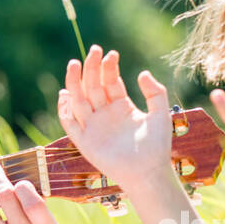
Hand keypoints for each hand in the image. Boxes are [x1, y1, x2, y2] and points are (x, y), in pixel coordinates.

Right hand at [57, 44, 172, 187]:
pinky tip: (65, 95)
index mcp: (121, 106)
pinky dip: (64, 110)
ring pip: (78, 99)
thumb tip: (142, 73)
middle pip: (92, 86)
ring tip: (73, 64)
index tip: (111, 54)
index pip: (110, 81)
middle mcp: (104, 114)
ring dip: (74, 82)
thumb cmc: (157, 146)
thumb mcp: (160, 114)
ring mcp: (93, 126)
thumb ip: (155, 93)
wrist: (148, 173)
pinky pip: (70, 123)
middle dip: (92, 68)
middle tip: (94, 50)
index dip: (109, 67)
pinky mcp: (84, 141)